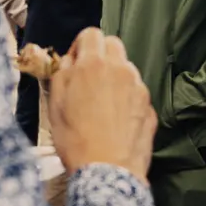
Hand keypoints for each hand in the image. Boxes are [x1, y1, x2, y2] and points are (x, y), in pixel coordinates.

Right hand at [50, 28, 156, 183]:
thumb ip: (63, 74)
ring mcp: (138, 88)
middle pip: (113, 45)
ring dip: (115, 77)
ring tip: (102, 103)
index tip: (75, 61)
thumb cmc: (76, 140)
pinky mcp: (150, 106)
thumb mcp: (55, 104)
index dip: (80, 45)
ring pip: (127, 69)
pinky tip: (115, 120)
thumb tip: (70, 61)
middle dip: (101, 55)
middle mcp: (120, 70)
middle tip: (89, 77)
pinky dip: (127, 99)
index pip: (91, 34)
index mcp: (93, 65)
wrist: (106, 171)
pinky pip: (137, 93)